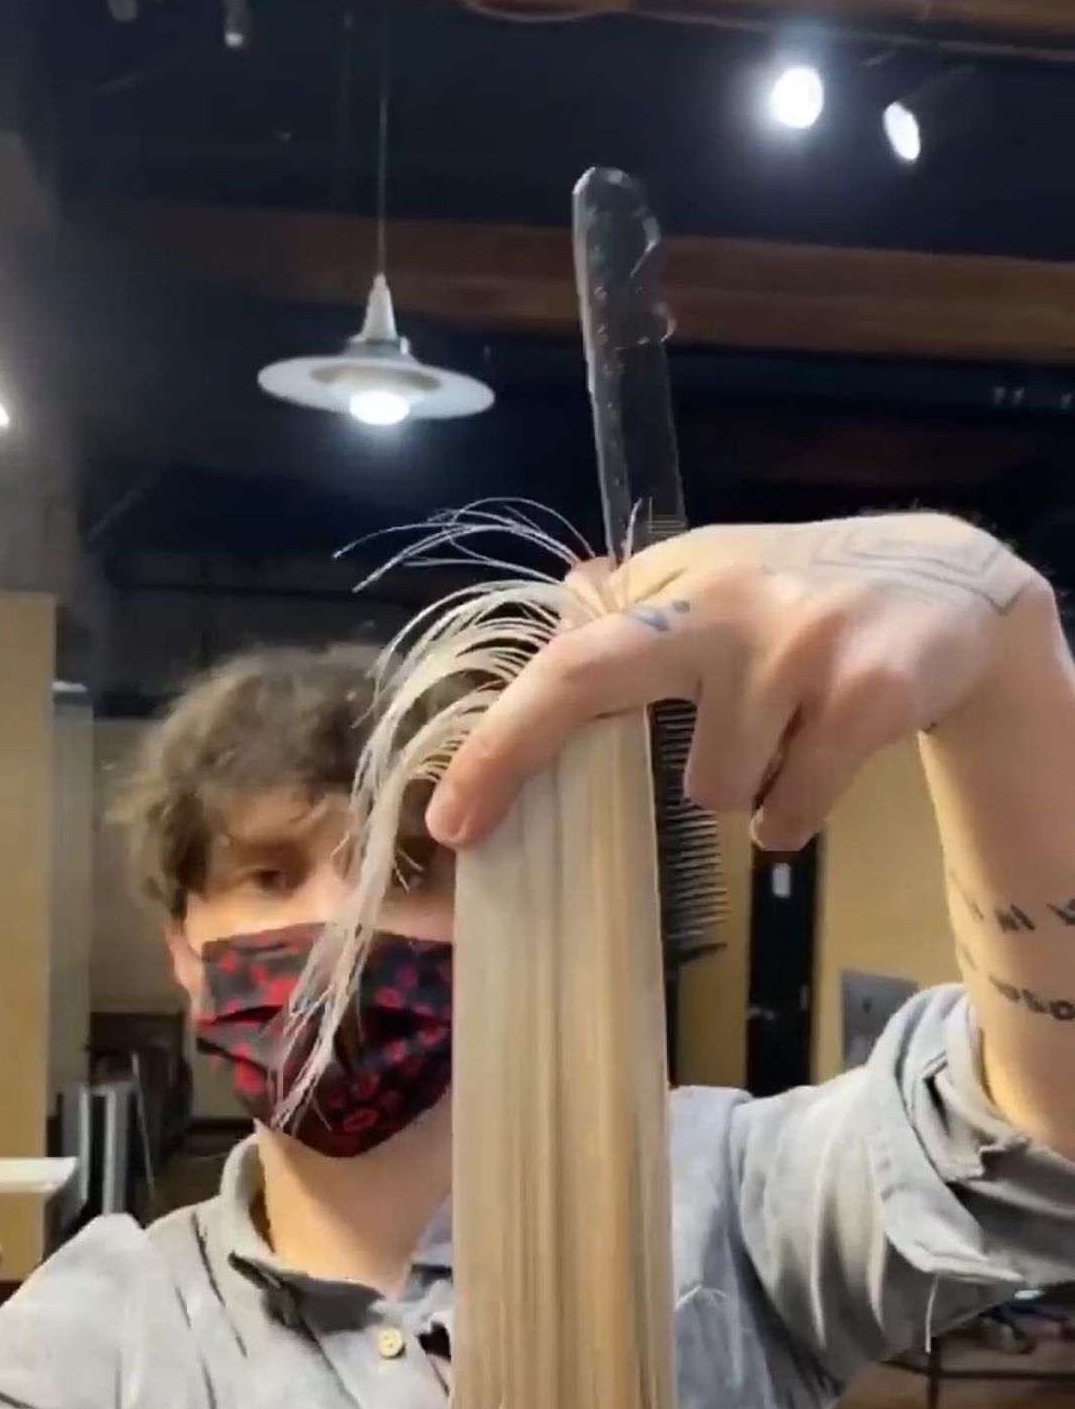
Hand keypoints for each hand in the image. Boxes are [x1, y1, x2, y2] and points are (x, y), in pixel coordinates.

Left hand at [426, 513, 1044, 850]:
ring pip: (713, 789)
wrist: (958, 587)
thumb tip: (560, 607)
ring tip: (781, 743)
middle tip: (467, 830)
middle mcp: (725, 602)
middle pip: (589, 682)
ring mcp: (797, 647)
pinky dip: (793, 817)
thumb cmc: (812, 593)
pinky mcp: (868, 696)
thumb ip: (642, 603)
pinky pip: (790, 809)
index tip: (449, 819)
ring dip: (738, 790)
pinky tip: (820, 773)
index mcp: (678, 583)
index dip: (498, 738)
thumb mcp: (721, 577)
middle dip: (513, 757)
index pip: (567, 657)